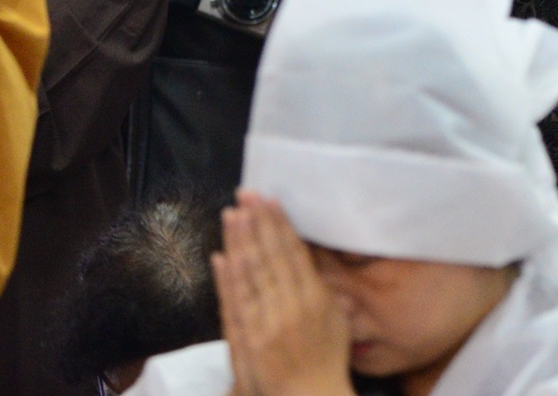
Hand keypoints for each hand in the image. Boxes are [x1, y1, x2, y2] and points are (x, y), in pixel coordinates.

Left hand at [214, 192, 353, 395]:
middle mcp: (290, 306)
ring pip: (250, 274)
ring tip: (232, 214)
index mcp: (315, 299)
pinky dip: (226, 279)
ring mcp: (266, 323)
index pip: (293, 252)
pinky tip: (220, 257)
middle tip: (247, 194)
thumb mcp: (338, 321)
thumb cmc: (326, 363)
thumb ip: (323, 289)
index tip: (270, 199)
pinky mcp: (248, 339)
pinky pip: (235, 303)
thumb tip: (307, 259)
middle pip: (270, 256)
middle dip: (257, 222)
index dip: (280, 224)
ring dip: (240, 242)